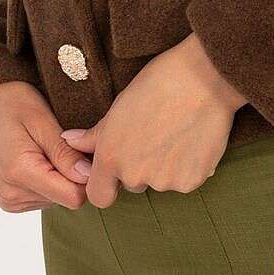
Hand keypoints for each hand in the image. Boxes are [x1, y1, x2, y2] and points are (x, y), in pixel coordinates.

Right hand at [0, 82, 93, 212]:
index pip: (73, 196)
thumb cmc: (14, 104)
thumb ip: (65, 153)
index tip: (83, 150)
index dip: (86, 175)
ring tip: (47, 149)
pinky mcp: (12, 202)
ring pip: (58, 199)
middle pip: (66, 198)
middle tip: (61, 144)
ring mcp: (10, 201)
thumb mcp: (42, 121)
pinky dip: (50, 180)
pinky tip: (39, 159)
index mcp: (19, 173)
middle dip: (72, 173)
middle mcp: (11, 194)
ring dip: (60, 176)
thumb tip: (89, 176)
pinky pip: (47, 198)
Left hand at [58, 32, 246, 207]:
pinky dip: (187, 166)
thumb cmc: (157, 84)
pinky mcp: (192, 181)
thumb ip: (94, 134)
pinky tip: (191, 139)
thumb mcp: (118, 106)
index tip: (114, 170)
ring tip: (174, 132)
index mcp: (111, 157)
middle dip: (139, 167)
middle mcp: (135, 175)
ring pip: (159, 182)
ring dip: (164, 167)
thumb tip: (69, 140)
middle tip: (152, 135)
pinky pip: (184, 180)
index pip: (98, 196)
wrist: (203, 78)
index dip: (105, 185)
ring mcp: (165, 181)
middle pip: (132, 185)